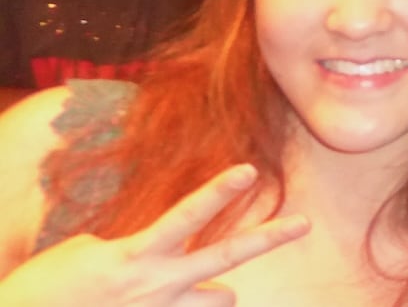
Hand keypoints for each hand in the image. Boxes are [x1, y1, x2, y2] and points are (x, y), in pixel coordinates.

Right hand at [0, 164, 309, 305]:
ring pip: (222, 298)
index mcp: (137, 255)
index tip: (249, 169)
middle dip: (269, 237)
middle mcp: (158, 284)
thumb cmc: (49, 285)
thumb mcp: (88, 250)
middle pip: (227, 257)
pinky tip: (168, 305)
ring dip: (220, 291)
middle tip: (304, 222)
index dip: (218, 192)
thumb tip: (153, 252)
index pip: (186, 216)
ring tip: (206, 287)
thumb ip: (134, 247)